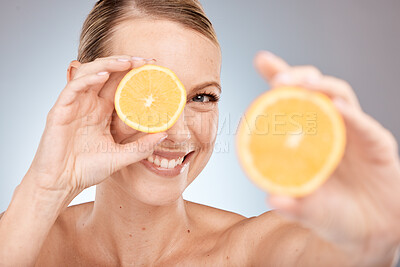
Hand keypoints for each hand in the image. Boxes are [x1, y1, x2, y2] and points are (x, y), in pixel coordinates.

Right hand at [27, 56, 166, 194]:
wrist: (62, 184)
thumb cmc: (87, 169)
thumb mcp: (121, 157)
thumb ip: (141, 147)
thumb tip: (164, 135)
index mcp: (102, 111)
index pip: (119, 84)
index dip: (134, 73)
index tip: (153, 68)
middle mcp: (89, 104)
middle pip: (106, 73)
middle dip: (125, 63)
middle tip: (145, 61)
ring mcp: (74, 105)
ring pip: (89, 73)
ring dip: (108, 64)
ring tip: (127, 62)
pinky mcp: (60, 111)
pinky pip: (73, 88)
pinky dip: (88, 79)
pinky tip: (103, 75)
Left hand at [254, 51, 399, 263]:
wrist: (372, 231)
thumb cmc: (335, 216)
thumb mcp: (309, 212)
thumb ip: (292, 206)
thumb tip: (273, 198)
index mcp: (307, 139)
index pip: (289, 102)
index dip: (278, 78)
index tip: (262, 60)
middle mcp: (327, 129)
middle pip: (312, 91)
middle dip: (295, 76)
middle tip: (278, 78)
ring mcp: (352, 133)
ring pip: (338, 97)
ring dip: (322, 88)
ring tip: (304, 85)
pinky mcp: (375, 143)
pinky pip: (364, 125)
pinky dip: (351, 116)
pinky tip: (338, 108)